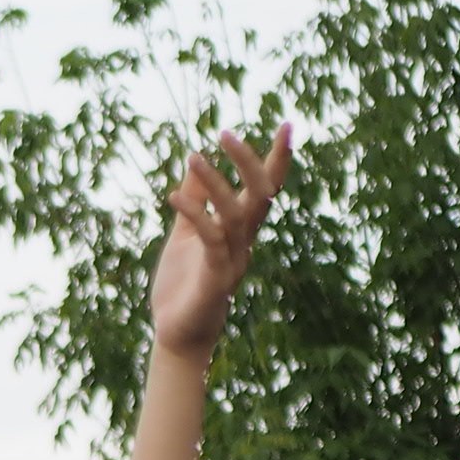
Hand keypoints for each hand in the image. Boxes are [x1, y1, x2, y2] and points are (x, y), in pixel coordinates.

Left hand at [149, 125, 293, 359]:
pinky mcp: (215, 278)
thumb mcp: (184, 234)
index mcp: (240, 232)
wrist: (176, 335)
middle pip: (261, 197)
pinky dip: (195, 214)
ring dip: (215, 183)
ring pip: (235, 215)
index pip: (266, 190)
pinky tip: (172, 196)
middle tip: (226, 134)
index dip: (277, 159)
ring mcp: (233, 261)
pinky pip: (210, 239)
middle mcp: (244, 244)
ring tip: (193, 156)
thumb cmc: (183, 286)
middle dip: (250, 163)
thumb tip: (194, 162)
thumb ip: (193, 201)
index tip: (286, 124)